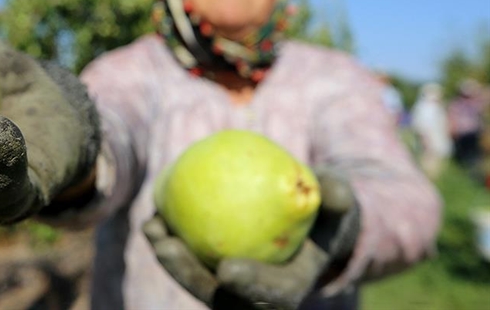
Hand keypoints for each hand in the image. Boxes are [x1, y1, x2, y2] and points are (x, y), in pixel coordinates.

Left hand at [143, 170, 359, 309]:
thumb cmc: (325, 213)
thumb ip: (340, 199)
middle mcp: (257, 299)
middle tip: (166, 245)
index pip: (271, 297)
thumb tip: (335, 193)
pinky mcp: (212, 272)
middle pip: (219, 297)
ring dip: (170, 259)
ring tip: (152, 227)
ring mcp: (232, 289)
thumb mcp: (340, 206)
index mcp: (291, 290)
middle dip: (188, 276)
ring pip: (195, 280)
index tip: (227, 269)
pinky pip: (187, 258)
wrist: (309, 228)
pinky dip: (169, 240)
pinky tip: (153, 215)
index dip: (250, 287)